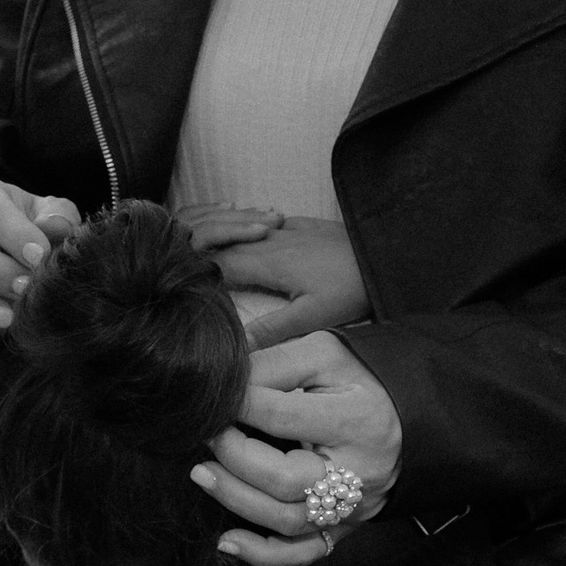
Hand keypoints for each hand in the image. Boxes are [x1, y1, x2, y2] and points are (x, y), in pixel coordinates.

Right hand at [177, 208, 369, 347]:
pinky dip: (248, 226)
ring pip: (242, 227)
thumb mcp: (313, 316)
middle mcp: (272, 240)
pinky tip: (249, 233)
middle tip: (180, 265)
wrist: (385, 255)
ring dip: (222, 235)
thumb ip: (273, 329)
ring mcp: (288, 228)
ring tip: (204, 246)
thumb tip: (238, 347)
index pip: (219, 263)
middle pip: (224, 241)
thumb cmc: (351, 289)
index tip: (181, 283)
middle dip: (201, 251)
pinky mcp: (304, 224)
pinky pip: (265, 219)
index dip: (198, 271)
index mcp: (269, 262)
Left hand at [197, 331, 403, 565]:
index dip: (240, 405)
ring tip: (203, 474)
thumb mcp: (324, 353)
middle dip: (234, 458)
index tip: (215, 397)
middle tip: (207, 435)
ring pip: (287, 521)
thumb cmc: (359, 379)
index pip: (284, 416)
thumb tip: (226, 381)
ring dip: (236, 500)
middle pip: (286, 480)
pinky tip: (227, 541)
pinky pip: (302, 553)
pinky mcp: (344, 527)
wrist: (408, 415)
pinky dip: (262, 553)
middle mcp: (359, 472)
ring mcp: (353, 506)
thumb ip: (275, 362)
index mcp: (357, 419)